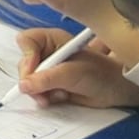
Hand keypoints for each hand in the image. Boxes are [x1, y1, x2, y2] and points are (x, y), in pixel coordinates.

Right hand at [15, 28, 138, 109]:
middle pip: (24, 65)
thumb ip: (47, 79)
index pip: (26, 41)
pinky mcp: (51, 86)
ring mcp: (49, 70)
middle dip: (32, 81)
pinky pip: (37, 93)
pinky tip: (61, 98)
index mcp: (52, 40)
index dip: (27, 56)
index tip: (33, 72)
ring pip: (29, 82)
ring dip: (40, 92)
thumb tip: (23, 86)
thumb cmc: (99, 74)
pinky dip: (46, 98)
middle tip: (42, 93)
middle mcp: (48, 53)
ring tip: (58, 95)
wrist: (115, 90)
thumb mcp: (72, 74)